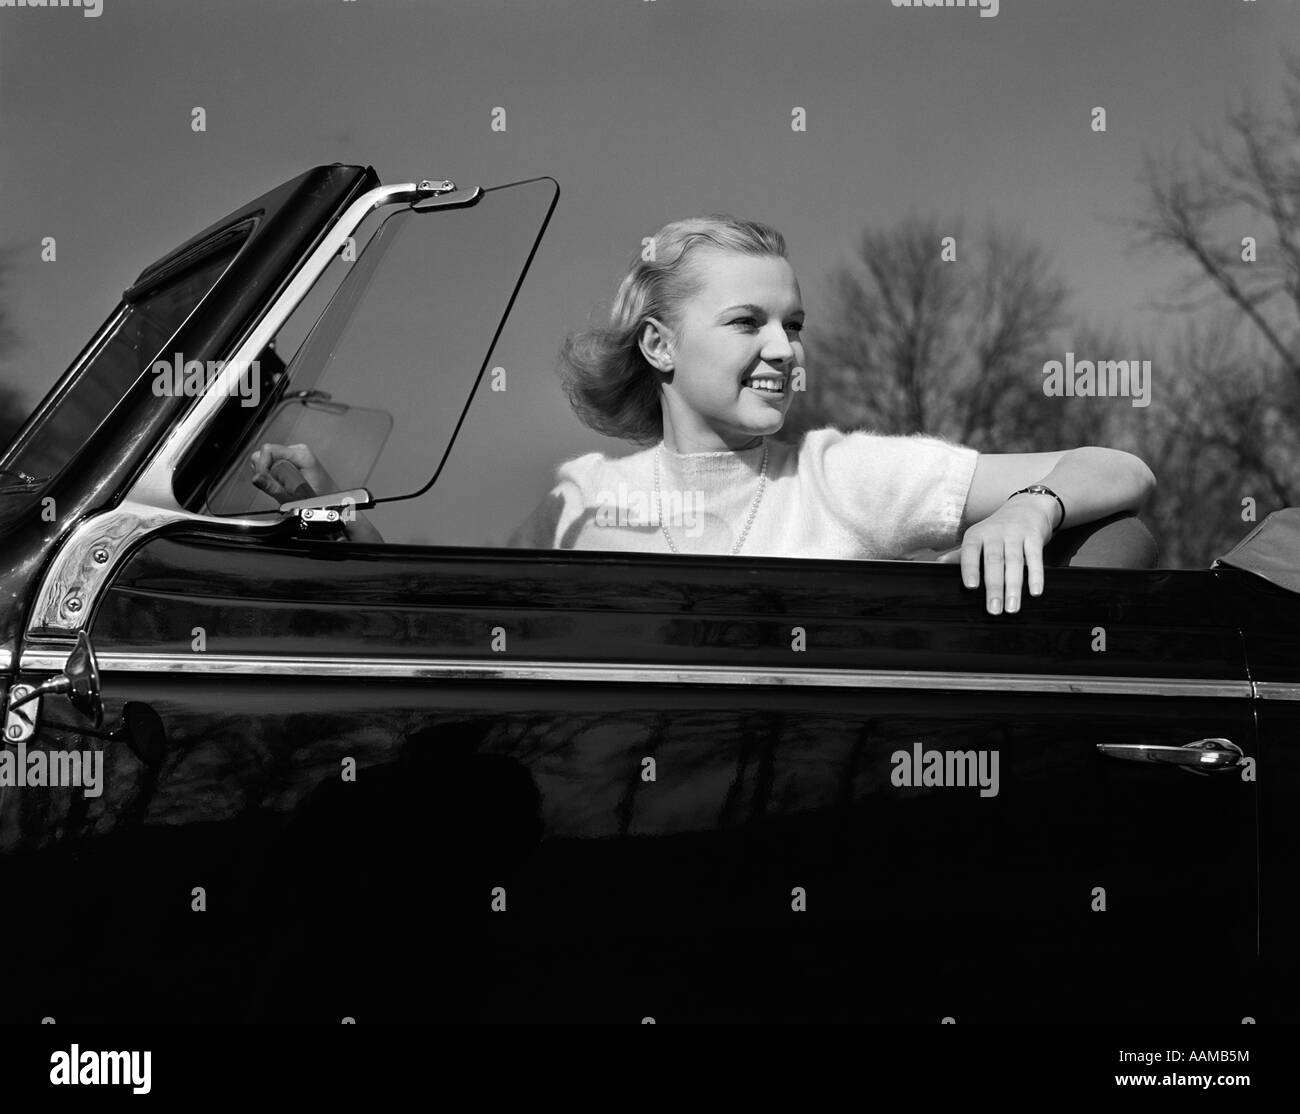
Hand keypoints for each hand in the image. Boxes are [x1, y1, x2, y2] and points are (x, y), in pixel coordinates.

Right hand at [248, 442, 328, 502]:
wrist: (330, 500)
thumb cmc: (319, 497)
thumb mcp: (293, 495)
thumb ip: (273, 486)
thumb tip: (257, 478)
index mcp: (300, 454)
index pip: (268, 450)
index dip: (262, 466)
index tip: (264, 480)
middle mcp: (297, 450)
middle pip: (265, 453)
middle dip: (264, 471)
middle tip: (276, 485)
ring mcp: (294, 454)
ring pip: (266, 459)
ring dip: (268, 474)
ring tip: (281, 486)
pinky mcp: (291, 460)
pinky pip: (272, 464)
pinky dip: (272, 475)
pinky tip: (282, 483)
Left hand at [958, 494, 1057, 614]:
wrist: (1028, 506)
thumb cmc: (997, 529)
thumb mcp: (978, 537)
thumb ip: (961, 553)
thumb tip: (939, 563)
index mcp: (976, 535)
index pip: (970, 551)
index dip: (970, 568)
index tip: (971, 587)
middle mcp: (995, 533)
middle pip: (994, 561)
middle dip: (994, 587)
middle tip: (994, 610)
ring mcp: (1016, 533)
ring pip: (1014, 561)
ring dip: (1013, 586)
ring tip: (1012, 608)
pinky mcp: (1035, 536)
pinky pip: (1035, 557)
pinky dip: (1036, 575)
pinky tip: (1035, 592)